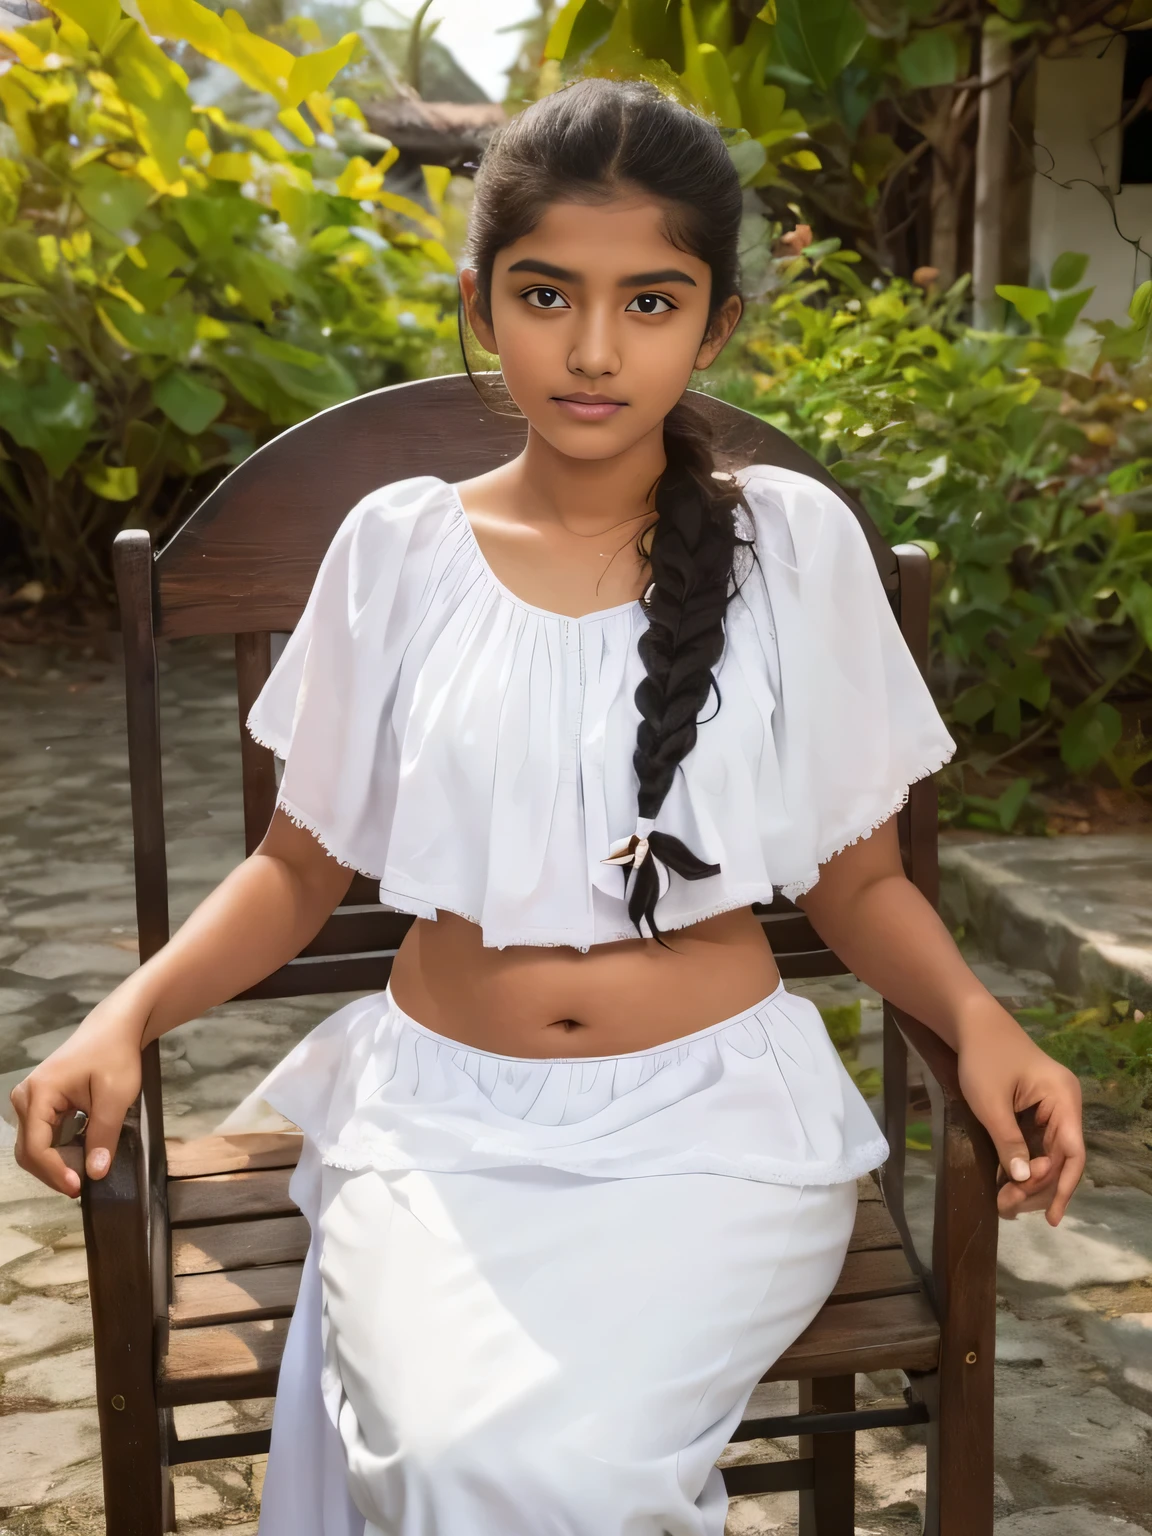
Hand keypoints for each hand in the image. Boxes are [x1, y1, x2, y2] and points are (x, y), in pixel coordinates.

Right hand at [10, 1001, 144, 1197]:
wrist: (115, 1028)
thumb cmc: (116, 1055)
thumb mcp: (115, 1097)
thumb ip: (103, 1135)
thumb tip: (95, 1173)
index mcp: (38, 1094)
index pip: (35, 1146)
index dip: (55, 1172)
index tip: (79, 1186)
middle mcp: (25, 1098)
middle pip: (29, 1150)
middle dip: (54, 1171)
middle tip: (83, 1185)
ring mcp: (30, 1100)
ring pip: (34, 1145)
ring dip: (56, 1163)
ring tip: (84, 1172)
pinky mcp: (40, 1102)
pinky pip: (42, 1135)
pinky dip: (58, 1150)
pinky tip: (80, 1155)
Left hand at [956, 1012, 1084, 1225]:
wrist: (971, 1024)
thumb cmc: (983, 1057)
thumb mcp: (991, 1103)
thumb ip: (1009, 1142)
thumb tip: (1023, 1180)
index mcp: (1064, 1099)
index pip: (1073, 1153)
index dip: (1063, 1187)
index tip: (1049, 1216)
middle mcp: (1064, 1106)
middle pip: (1059, 1158)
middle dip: (1036, 1187)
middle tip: (1006, 1208)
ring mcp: (1050, 1108)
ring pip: (1046, 1155)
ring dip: (1027, 1180)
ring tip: (1004, 1203)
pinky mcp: (1034, 1111)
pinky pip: (1034, 1144)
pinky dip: (1021, 1164)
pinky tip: (1006, 1183)